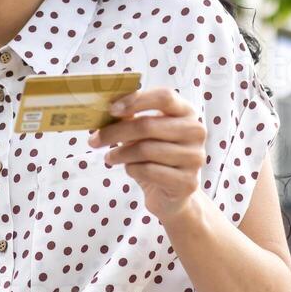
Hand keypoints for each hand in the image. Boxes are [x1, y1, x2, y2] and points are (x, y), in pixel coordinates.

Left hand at [88, 86, 206, 220]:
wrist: (171, 194)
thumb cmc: (155, 157)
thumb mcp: (144, 134)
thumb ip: (130, 117)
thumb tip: (105, 107)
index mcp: (186, 112)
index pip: (164, 96)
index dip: (136, 100)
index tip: (111, 109)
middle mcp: (196, 132)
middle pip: (148, 125)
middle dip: (115, 132)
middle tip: (94, 140)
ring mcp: (195, 157)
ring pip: (146, 150)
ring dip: (120, 154)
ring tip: (110, 157)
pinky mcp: (187, 182)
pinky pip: (149, 171)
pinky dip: (132, 170)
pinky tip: (130, 169)